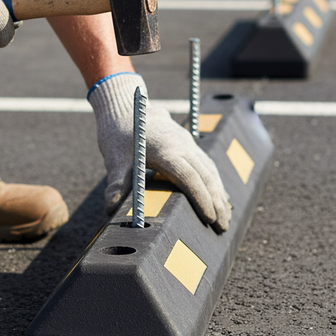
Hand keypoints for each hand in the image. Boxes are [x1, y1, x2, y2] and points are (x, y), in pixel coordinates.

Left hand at [88, 73, 231, 232]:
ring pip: (210, 170)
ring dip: (220, 194)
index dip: (201, 199)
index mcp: (165, 150)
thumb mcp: (115, 159)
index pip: (189, 178)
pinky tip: (221, 198)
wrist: (127, 107)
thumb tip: (110, 208)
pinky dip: (215, 182)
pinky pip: (207, 164)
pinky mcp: (188, 143)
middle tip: (223, 227)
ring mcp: (187, 143)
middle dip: (216, 203)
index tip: (209, 219)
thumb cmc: (119, 135)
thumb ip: (116, 183)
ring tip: (225, 218)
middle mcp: (182, 145)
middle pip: (206, 176)